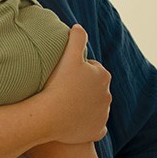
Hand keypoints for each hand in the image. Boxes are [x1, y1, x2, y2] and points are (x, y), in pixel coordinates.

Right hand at [36, 24, 111, 144]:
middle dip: (82, 87)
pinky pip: (93, 126)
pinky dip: (86, 123)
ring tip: (65, 104)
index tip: (63, 75)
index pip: (90, 68)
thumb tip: (78, 27)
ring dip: (83, 104)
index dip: (75, 70)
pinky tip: (74, 122)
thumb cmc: (58, 84)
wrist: (49, 116)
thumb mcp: (68, 55)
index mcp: (103, 75)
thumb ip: (76, 37)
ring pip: (93, 106)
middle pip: (92, 88)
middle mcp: (108, 95)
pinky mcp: (97, 131)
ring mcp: (103, 115)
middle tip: (63, 88)